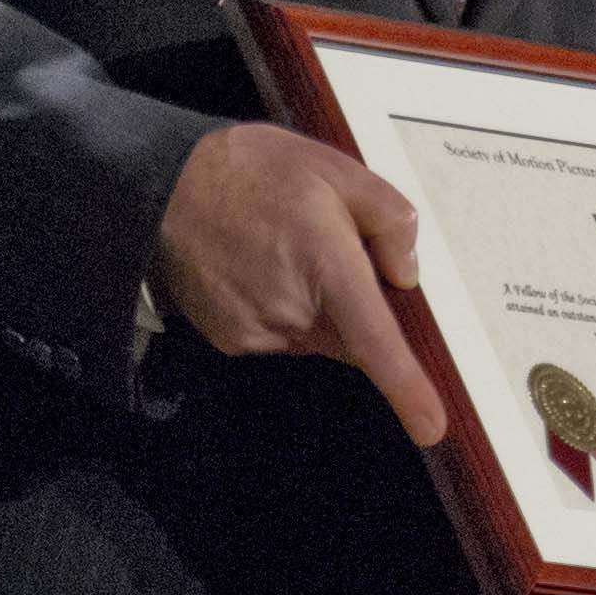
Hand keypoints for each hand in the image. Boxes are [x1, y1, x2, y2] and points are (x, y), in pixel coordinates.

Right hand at [152, 123, 444, 444]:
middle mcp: (293, 311)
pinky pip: (279, 336)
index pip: (374, 340)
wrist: (164, 186)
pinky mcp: (232, 341)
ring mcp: (259, 332)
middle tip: (328, 246)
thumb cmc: (255, 170)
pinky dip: (282, 311)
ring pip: (316, 336)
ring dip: (317, 307)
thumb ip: (388, 217)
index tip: (431, 427)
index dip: (406, 387)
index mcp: (327, 265)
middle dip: (356, 305)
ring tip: (282, 248)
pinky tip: (257, 267)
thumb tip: (405, 276)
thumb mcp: (336, 167)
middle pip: (351, 335)